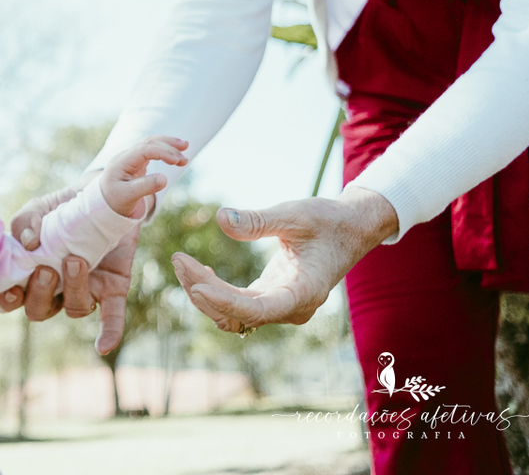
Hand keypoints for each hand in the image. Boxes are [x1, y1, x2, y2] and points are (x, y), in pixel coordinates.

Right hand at [0, 187, 145, 354]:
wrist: (105, 195)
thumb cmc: (64, 207)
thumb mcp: (41, 208)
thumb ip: (26, 221)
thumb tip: (28, 242)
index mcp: (30, 272)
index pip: (10, 298)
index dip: (7, 300)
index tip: (12, 288)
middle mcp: (55, 288)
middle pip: (39, 311)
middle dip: (39, 295)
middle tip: (46, 270)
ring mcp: (84, 290)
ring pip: (74, 309)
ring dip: (73, 290)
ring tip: (75, 260)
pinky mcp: (113, 288)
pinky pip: (111, 317)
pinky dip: (109, 333)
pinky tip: (103, 346)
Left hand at [100, 135, 188, 216]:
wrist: (105, 202)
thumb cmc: (115, 200)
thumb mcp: (128, 197)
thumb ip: (145, 187)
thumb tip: (164, 179)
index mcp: (120, 162)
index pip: (143, 150)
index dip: (161, 153)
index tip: (176, 161)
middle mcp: (125, 156)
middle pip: (148, 143)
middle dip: (168, 147)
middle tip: (185, 160)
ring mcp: (131, 157)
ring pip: (151, 143)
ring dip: (168, 144)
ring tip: (186, 146)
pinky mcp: (137, 161)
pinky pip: (152, 150)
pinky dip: (165, 150)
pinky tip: (176, 154)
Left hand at [171, 186, 398, 332]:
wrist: (351, 228)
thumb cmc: (327, 220)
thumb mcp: (295, 214)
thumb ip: (258, 220)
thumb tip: (221, 217)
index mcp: (304, 292)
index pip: (258, 310)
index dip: (225, 302)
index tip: (196, 286)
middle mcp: (292, 308)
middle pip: (239, 314)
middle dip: (203, 290)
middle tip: (178, 259)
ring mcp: (281, 307)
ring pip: (234, 315)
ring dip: (204, 293)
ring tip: (181, 263)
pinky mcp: (272, 299)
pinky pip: (238, 305)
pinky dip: (215, 291)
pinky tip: (198, 270)